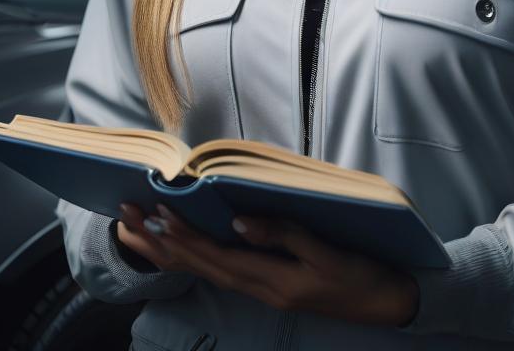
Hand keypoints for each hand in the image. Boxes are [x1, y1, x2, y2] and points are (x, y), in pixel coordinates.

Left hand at [117, 201, 419, 327]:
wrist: (388, 301)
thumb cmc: (360, 274)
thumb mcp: (326, 253)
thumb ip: (283, 235)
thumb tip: (239, 220)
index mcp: (270, 279)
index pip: (214, 256)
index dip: (182, 235)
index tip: (154, 212)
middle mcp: (260, 286)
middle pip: (200, 265)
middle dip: (162, 242)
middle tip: (126, 218)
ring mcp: (265, 288)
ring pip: (207, 269)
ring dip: (171, 250)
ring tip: (139, 232)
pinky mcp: (272, 283)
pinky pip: (224, 270)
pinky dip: (197, 257)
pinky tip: (185, 248)